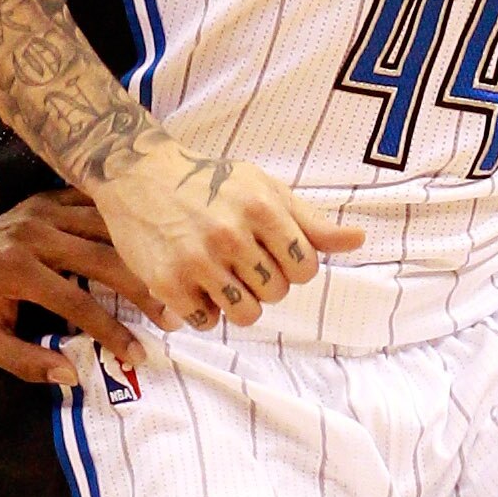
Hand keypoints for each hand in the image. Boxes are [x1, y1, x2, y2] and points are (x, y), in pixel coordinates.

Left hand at [0, 189, 155, 386]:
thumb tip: (72, 373)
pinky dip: (127, 224)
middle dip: (143, 290)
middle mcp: (34, 235)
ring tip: (174, 283)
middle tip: (174, 318)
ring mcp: (45, 211)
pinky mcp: (52, 199)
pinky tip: (154, 243)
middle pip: (104, 258)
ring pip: (109, 228)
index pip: (76, 302)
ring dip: (144, 256)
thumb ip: (24, 361)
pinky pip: (99, 206)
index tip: (138, 355)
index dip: (111, 331)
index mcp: (16, 270)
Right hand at [92, 136, 361, 334]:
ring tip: (222, 277)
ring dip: (239, 303)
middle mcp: (230, 235)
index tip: (272, 252)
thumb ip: (311, 222)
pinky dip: (204, 310)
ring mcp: (196, 261)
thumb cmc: (210, 182)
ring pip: (245, 315)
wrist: (138, 174)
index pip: (305, 269)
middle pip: (277, 293)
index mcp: (261, 209)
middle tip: (241, 260)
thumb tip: (359, 240)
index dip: (293, 266)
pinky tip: (195, 283)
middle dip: (265, 283)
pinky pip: (206, 322)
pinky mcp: (166, 283)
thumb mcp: (264, 189)